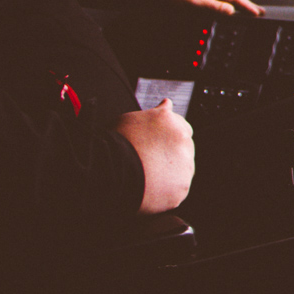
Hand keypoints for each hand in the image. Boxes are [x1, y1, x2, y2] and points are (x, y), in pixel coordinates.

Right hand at [114, 99, 194, 213]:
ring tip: (146, 176)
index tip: (158, 147)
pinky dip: (166, 191)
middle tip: (150, 162)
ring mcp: (185, 164)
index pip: (181, 127)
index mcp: (169, 120)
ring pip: (182, 169)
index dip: (168, 138)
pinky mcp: (182, 187)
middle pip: (184, 148)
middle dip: (170, 155)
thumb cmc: (114, 145)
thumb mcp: (130, 119)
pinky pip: (177, 189)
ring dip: (170, 172)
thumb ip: (154, 112)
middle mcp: (182, 139)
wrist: (108, 172)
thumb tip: (167, 103)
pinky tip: (150, 189)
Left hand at [152, 0, 263, 16]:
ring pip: (223, 2)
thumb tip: (230, 10)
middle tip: (258, 12)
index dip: (246, 5)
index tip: (257, 13)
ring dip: (235, 8)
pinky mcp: (194, 3)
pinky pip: (214, 7)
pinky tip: (222, 15)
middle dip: (245, 6)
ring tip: (245, 14)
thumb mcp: (193, 3)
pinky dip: (223, 11)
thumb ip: (212, 6)